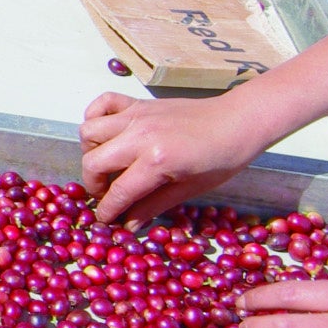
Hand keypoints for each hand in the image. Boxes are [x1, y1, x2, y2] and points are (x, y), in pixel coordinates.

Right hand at [79, 91, 270, 224]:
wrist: (238, 121)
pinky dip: (95, 117)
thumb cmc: (222, 158)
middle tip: (108, 195)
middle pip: (94, 163)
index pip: (118, 192)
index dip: (108, 211)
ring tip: (107, 164)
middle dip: (94, 186)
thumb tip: (129, 224)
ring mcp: (137, 116)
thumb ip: (154, 206)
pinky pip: (102, 103)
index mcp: (157, 161)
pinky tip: (106, 134)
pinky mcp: (138, 103)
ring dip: (91, 153)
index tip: (106, 220)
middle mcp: (140, 136)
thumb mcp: (190, 190)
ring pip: (89, 132)